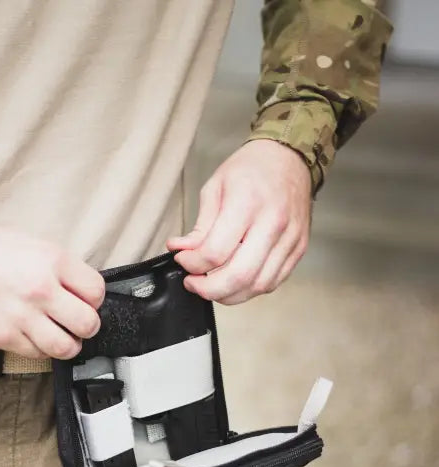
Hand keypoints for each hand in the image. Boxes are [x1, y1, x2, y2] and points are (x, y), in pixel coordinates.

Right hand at [0, 221, 104, 358]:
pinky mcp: (5, 337)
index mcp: (51, 260)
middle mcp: (41, 289)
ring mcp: (23, 316)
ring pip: (67, 347)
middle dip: (86, 325)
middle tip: (76, 322)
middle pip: (88, 323)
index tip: (85, 301)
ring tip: (60, 335)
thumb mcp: (29, 244)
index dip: (94, 300)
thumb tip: (80, 288)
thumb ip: (58, 267)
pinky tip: (34, 336)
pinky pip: (38, 354)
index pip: (96, 292)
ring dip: (68, 344)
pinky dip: (41, 350)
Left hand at [167, 139, 311, 304]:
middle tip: (193, 283)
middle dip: (209, 289)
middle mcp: (273, 223)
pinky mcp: (299, 249)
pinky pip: (273, 282)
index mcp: (247, 203)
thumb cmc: (251, 169)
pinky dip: (250, 289)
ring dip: (229, 294)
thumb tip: (181, 251)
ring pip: (257, 285)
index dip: (193, 264)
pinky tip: (235, 281)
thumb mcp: (215, 188)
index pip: (215, 252)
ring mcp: (290, 239)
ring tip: (212, 286)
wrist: (290, 158)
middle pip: (239, 276)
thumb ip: (199, 227)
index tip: (183, 260)